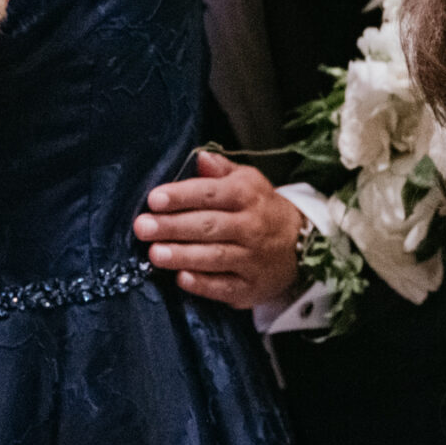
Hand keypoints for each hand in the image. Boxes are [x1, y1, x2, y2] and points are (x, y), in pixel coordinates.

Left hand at [134, 151, 305, 307]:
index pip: (211, 193)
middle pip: (209, 225)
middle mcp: (251, 227)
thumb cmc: (262, 209)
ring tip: (155, 253)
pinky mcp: (250, 286)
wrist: (302, 245)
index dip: (182, 196)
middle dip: (173, 226)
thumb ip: (221, 170)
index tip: (155, 199)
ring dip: (183, 255)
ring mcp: (252, 259)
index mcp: (247, 196)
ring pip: (215, 256)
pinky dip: (203, 284)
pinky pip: (225, 287)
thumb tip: (200, 157)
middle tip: (143, 227)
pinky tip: (181, 278)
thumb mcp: (248, 181)